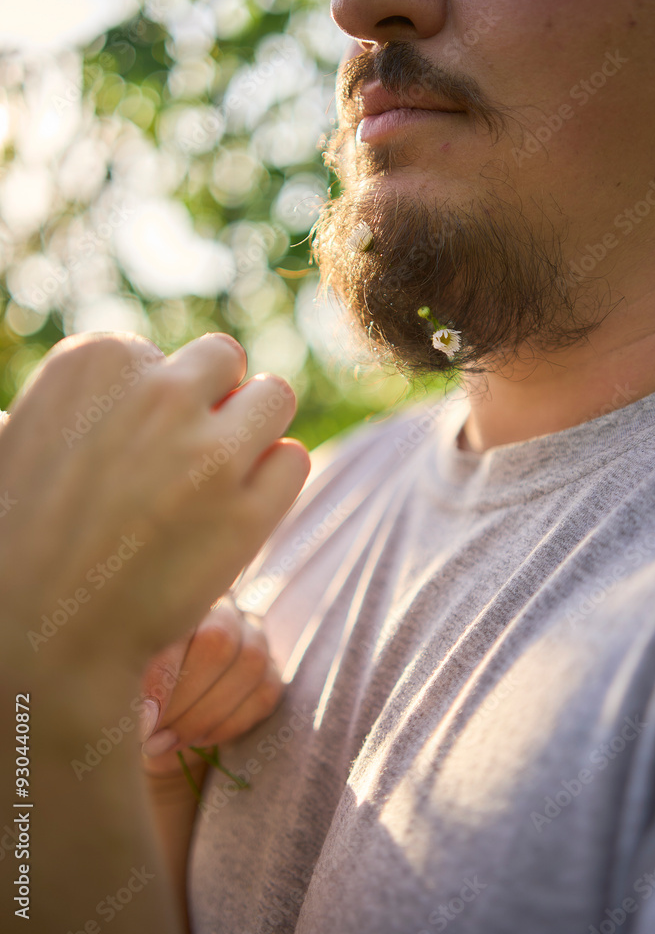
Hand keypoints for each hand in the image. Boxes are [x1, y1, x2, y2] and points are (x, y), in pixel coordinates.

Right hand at [0, 332, 309, 677]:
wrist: (37, 636)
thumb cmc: (24, 536)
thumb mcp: (29, 432)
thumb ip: (97, 391)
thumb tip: (148, 367)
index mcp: (96, 361)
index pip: (166, 353)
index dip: (160, 399)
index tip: (138, 446)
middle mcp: (157, 393)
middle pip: (225, 361)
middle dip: (215, 401)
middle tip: (190, 457)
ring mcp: (207, 453)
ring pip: (274, 398)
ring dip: (255, 431)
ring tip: (218, 480)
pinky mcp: (248, 514)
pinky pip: (293, 460)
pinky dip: (273, 482)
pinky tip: (236, 512)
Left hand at [139, 598, 281, 777]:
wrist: (155, 728)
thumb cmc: (129, 699)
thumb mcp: (120, 687)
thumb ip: (128, 686)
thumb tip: (146, 714)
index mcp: (178, 601)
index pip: (179, 623)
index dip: (163, 672)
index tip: (142, 716)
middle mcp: (221, 609)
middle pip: (219, 641)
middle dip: (185, 698)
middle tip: (151, 736)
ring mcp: (253, 636)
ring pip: (250, 663)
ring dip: (207, 713)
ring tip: (169, 742)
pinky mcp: (271, 672)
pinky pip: (266, 692)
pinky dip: (231, 723)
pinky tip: (199, 741)